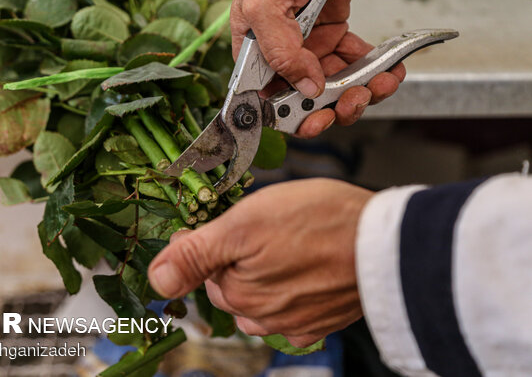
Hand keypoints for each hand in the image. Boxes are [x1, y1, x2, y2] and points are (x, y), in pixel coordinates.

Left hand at [148, 179, 372, 346]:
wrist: (387, 243)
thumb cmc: (321, 223)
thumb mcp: (245, 223)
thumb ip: (196, 253)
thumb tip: (158, 279)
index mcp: (237, 292)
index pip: (204, 269)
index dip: (215, 241)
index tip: (237, 223)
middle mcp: (262, 316)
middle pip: (232, 283)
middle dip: (241, 257)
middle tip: (271, 229)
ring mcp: (294, 323)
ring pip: (262, 295)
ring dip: (269, 272)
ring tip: (294, 244)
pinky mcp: (321, 321)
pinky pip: (293, 306)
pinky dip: (295, 288)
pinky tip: (310, 266)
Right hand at [231, 0, 404, 137]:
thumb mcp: (268, 5)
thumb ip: (281, 52)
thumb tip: (305, 88)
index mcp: (256, 52)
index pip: (269, 96)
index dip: (292, 115)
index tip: (315, 120)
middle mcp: (283, 53)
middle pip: (307, 97)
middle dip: (333, 106)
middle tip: (351, 102)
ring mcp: (311, 43)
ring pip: (335, 83)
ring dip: (360, 90)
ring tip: (380, 83)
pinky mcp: (336, 30)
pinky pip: (356, 59)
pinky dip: (375, 68)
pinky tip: (388, 70)